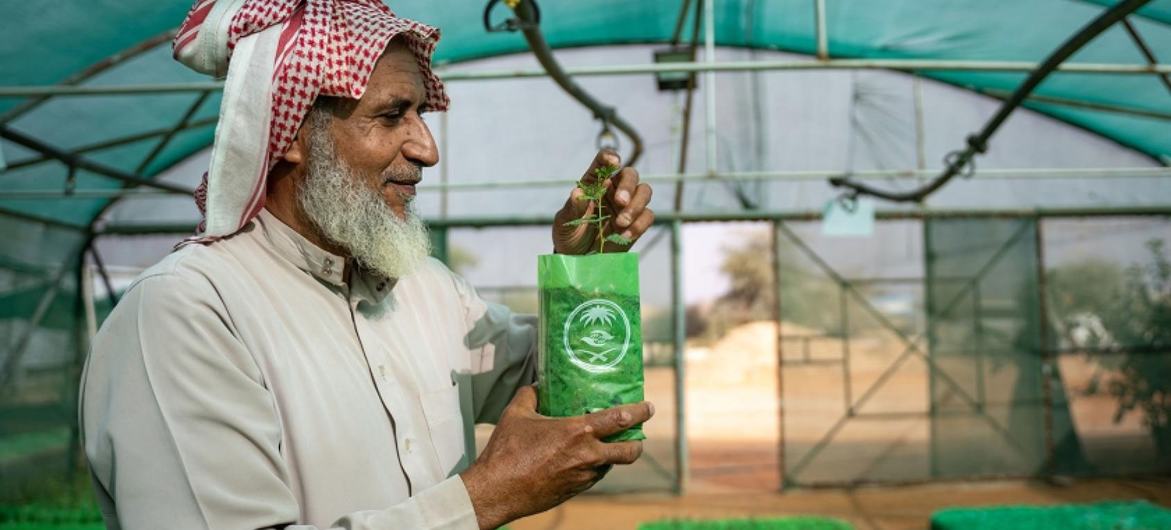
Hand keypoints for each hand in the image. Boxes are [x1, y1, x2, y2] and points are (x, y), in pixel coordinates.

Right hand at [459, 386, 654, 529]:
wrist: (498, 490)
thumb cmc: (506, 451)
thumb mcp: (516, 414)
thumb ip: (531, 394)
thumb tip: (538, 385)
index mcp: (578, 432)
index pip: (620, 419)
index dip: (639, 412)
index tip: (648, 407)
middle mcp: (588, 456)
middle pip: (629, 451)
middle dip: (638, 442)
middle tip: (637, 433)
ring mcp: (583, 477)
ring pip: (610, 466)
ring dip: (611, 456)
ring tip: (604, 445)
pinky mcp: (575, 491)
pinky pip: (592, 477)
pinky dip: (593, 467)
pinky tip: (580, 459)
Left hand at [553, 149, 653, 254]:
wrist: (578, 260)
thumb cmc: (569, 234)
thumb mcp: (565, 221)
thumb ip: (573, 207)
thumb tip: (578, 193)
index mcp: (594, 183)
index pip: (603, 162)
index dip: (609, 157)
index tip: (613, 161)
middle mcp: (613, 190)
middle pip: (630, 174)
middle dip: (628, 186)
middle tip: (620, 201)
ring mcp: (627, 206)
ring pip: (644, 191)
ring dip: (636, 205)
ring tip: (621, 222)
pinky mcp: (637, 223)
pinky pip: (648, 215)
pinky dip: (640, 224)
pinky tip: (625, 234)